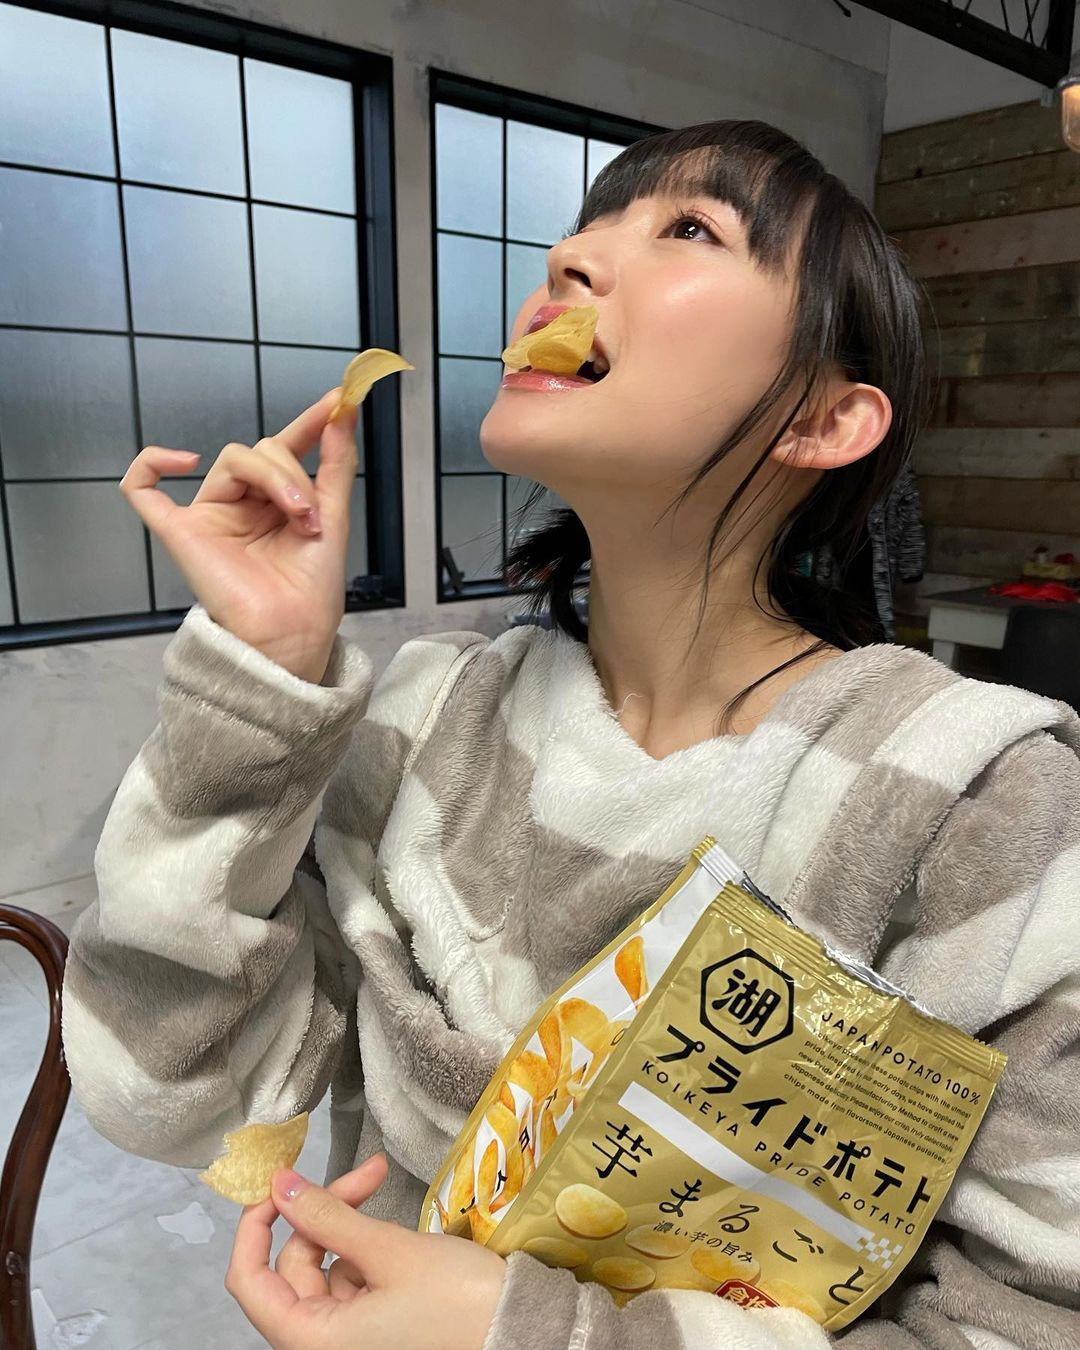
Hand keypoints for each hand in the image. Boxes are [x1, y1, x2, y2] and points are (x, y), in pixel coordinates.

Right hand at [119, 390, 357, 681]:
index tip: (336, 401)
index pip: (286, 448)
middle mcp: (242, 503)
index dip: (308, 423)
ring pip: (233, 458)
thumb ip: (336, 462)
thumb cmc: (311, 589)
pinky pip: (142, 488)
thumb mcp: (334, 516)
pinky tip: (184, 461)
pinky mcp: (180, 531)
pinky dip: (151, 463)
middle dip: (294, 473)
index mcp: (276, 501)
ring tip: (297, 515)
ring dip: (274, 476)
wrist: (292, 634)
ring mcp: (210, 514)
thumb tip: (343, 411)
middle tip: (311, 512)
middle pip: (262, 450)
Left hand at [226, 1153, 506, 1349]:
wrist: (520, 1335)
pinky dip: (368, 1251)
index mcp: (310, 1340)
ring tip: (388, 1196)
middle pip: (294, 1268)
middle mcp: (322, 1347)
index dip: (256, 1226)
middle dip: (324, 1212)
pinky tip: (400, 1234)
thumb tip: (280, 1184)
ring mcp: (351, 1343)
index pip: (248, 1281)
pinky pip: (354, 1285)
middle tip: (370, 1171)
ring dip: (350, 1227)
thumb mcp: (388, 1251)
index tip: (284, 1181)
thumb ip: (327, 1216)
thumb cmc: (455, 1302)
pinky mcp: (377, 1333)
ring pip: (326, 1272)